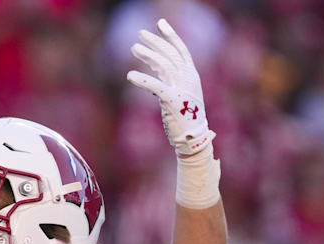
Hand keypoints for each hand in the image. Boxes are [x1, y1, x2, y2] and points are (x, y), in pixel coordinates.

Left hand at [127, 19, 213, 156]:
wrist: (193, 139)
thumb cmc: (183, 117)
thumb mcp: (176, 92)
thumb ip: (167, 77)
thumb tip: (154, 64)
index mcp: (192, 76)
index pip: (181, 50)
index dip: (171, 35)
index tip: (160, 23)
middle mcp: (189, 79)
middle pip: (171, 54)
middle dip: (155, 42)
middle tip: (140, 34)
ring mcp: (182, 89)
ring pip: (164, 65)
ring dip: (148, 55)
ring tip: (133, 48)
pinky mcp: (172, 101)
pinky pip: (156, 86)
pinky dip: (143, 80)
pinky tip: (130, 76)